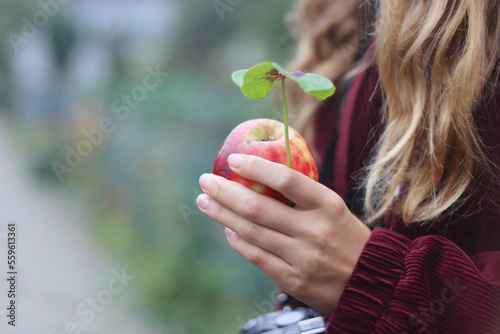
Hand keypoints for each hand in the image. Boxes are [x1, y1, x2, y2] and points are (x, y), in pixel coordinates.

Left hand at [197, 154, 370, 314]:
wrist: (371, 284)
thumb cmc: (347, 239)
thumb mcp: (335, 210)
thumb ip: (304, 195)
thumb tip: (262, 173)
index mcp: (329, 206)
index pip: (288, 180)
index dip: (257, 167)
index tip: (232, 159)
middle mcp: (315, 230)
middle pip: (259, 207)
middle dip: (225, 191)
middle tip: (205, 180)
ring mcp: (302, 257)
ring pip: (251, 231)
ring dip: (223, 215)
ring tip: (205, 202)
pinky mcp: (293, 280)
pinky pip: (256, 256)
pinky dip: (238, 241)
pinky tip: (227, 230)